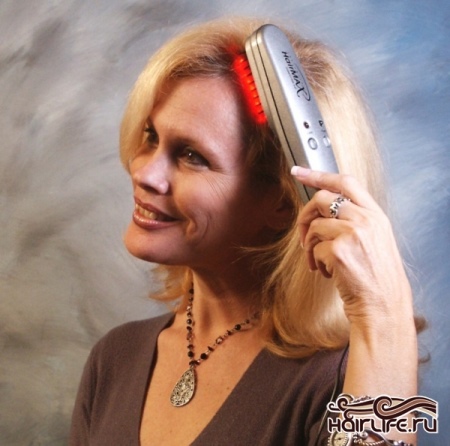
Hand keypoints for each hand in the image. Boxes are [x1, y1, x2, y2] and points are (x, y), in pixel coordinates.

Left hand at [291, 166, 412, 323]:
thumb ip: (354, 220)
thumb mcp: (374, 240)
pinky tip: (328, 273)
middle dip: (305, 216)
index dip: (319, 174)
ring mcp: (353, 233)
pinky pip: (314, 249)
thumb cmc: (376, 277)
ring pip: (314, 226)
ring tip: (319, 263)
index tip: (299, 171)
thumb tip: (322, 211)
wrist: (383, 306)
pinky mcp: (339, 251)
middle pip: (322, 199)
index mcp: (375, 214)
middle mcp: (365, 219)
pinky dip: (316, 263)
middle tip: (303, 236)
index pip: (345, 182)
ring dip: (309, 247)